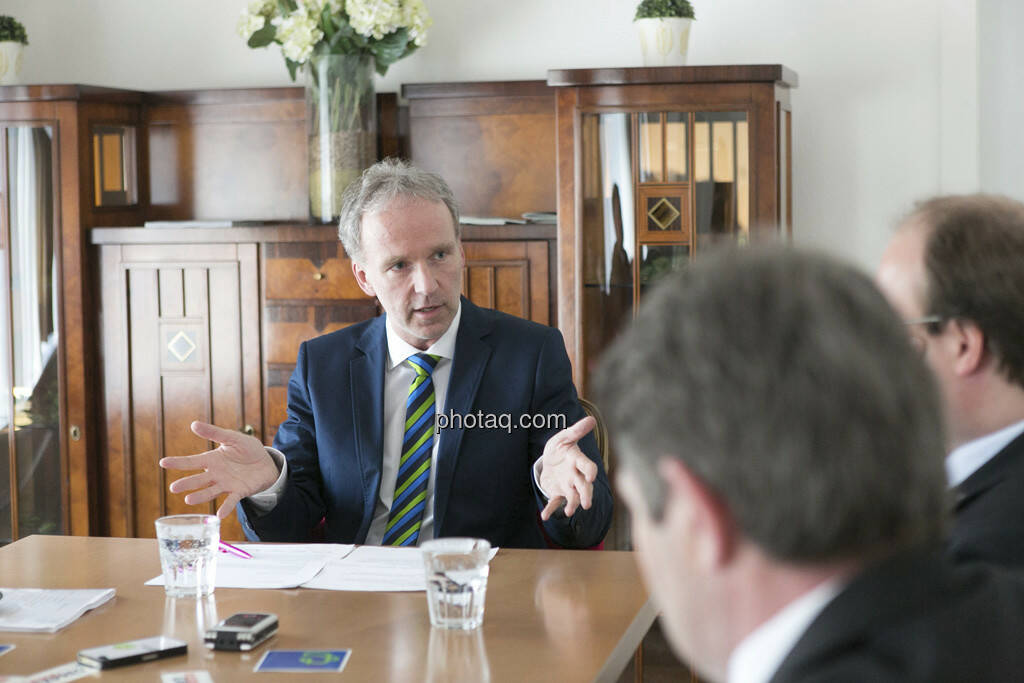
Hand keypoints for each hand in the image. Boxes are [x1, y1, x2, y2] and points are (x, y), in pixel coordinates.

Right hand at [159, 421, 279, 518]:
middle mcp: (216, 474)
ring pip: (210, 492)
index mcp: (212, 460)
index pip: (192, 462)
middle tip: (173, 487)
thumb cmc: (247, 449)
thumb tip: (194, 424)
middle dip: (186, 483)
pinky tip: (219, 514)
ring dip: (200, 496)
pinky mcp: (239, 492)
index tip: (163, 462)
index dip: (178, 462)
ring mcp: (226, 484)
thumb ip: (214, 433)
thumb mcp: (232, 438)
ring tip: (188, 500)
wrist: (267, 463)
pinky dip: (225, 507)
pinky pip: (231, 501)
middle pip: (198, 479)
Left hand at [539, 416, 597, 520]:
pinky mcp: (558, 493)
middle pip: (583, 486)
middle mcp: (576, 475)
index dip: (590, 470)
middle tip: (587, 504)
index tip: (591, 476)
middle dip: (585, 495)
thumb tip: (591, 419)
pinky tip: (544, 516)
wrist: (550, 459)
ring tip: (569, 511)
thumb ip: (576, 431)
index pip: (586, 465)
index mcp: (577, 460)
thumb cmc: (560, 447)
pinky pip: (555, 502)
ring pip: (573, 497)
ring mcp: (568, 486)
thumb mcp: (564, 437)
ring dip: (572, 504)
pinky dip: (550, 510)